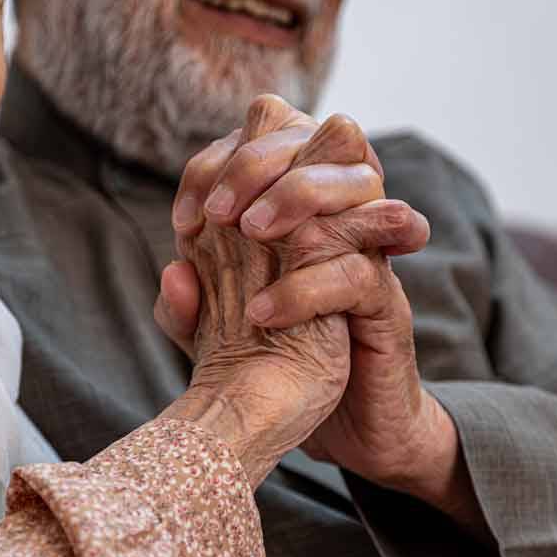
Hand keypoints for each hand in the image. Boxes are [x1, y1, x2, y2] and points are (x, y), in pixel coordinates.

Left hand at [163, 99, 385, 484]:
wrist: (333, 424)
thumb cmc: (273, 363)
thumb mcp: (215, 336)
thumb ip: (187, 307)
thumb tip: (172, 272)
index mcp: (294, 209)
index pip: (269, 133)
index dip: (217, 163)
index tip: (183, 221)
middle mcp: (336, 218)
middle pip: (321, 132)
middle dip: (257, 162)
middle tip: (217, 216)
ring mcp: (367, 254)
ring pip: (359, 178)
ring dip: (296, 195)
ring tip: (248, 235)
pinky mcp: (385, 302)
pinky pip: (359, 270)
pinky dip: (307, 285)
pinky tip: (262, 313)